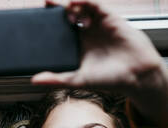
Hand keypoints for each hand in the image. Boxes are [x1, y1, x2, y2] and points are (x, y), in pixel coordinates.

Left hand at [32, 0, 167, 125]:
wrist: (136, 74)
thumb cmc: (109, 79)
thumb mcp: (78, 80)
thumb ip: (56, 79)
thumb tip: (33, 80)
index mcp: (76, 47)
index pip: (57, 33)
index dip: (46, 27)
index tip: (31, 23)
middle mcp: (85, 33)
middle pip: (65, 17)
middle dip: (53, 11)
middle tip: (41, 7)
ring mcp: (97, 24)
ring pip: (78, 7)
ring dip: (66, 6)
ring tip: (56, 8)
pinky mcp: (108, 16)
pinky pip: (93, 4)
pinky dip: (82, 0)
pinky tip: (73, 2)